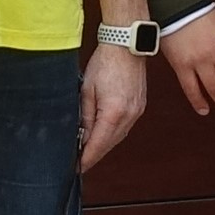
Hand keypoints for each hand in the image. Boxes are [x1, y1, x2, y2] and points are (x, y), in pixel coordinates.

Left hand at [78, 43, 146, 170]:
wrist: (126, 45)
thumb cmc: (105, 62)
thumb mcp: (86, 91)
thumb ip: (85, 118)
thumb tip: (81, 138)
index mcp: (114, 113)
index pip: (97, 146)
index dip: (85, 160)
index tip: (75, 169)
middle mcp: (129, 116)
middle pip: (109, 145)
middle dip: (93, 154)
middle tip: (77, 161)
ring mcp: (137, 111)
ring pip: (118, 138)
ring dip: (103, 144)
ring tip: (87, 147)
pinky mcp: (140, 106)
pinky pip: (125, 127)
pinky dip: (113, 133)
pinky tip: (102, 132)